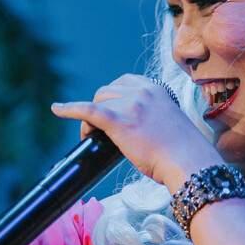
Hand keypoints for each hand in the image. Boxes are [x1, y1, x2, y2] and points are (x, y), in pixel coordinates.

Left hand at [50, 74, 219, 190]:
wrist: (187, 161)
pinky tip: (57, 109)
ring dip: (90, 118)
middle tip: (99, 130)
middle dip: (100, 107)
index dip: (112, 98)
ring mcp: (130, 104)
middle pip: (107, 91)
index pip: (123, 83)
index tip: (111, 111)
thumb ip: (150, 115)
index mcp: (154, 89)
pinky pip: (88, 110)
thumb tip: (134, 126)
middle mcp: (142, 91)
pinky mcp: (119, 121)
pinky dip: (69, 109)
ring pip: (97, 101)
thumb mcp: (167, 121)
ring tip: (92, 136)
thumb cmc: (181, 150)